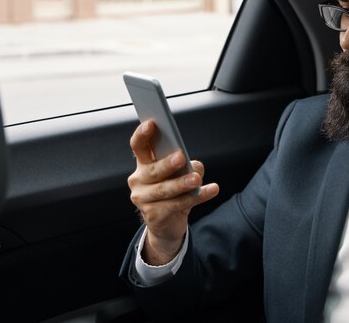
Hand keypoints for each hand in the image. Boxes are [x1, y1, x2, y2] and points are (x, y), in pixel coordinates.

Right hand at [128, 120, 219, 264]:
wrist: (167, 224)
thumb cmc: (173, 192)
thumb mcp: (179, 175)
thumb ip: (185, 166)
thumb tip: (194, 166)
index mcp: (143, 165)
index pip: (138, 146)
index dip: (142, 135)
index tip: (152, 124)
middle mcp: (139, 180)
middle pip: (152, 170)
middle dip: (167, 164)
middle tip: (181, 157)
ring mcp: (143, 199)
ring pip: (164, 189)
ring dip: (182, 183)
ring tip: (196, 179)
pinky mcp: (153, 215)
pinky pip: (177, 205)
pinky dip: (196, 197)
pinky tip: (211, 190)